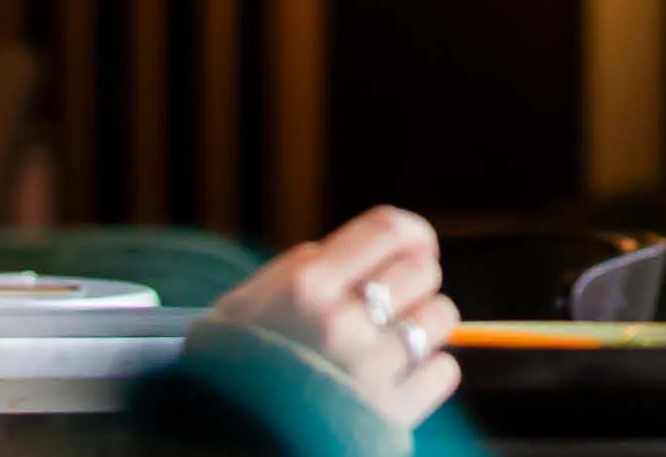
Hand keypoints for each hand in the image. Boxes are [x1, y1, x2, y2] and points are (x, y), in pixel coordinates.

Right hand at [206, 204, 461, 426]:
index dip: (413, 234)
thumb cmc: (229, 375)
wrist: (222, 446)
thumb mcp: (244, 308)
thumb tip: (356, 248)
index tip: (417, 246)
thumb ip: (298, 270)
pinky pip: (443, 372)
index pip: (387, 229)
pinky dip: (429, 373)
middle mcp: (338, 322)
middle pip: (422, 270)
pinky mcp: (390, 415)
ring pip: (440, 317)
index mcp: (303, 287)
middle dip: (414, 284)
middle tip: (394, 305)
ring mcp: (367, 369)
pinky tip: (398, 380)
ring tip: (394, 344)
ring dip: (425, 327)